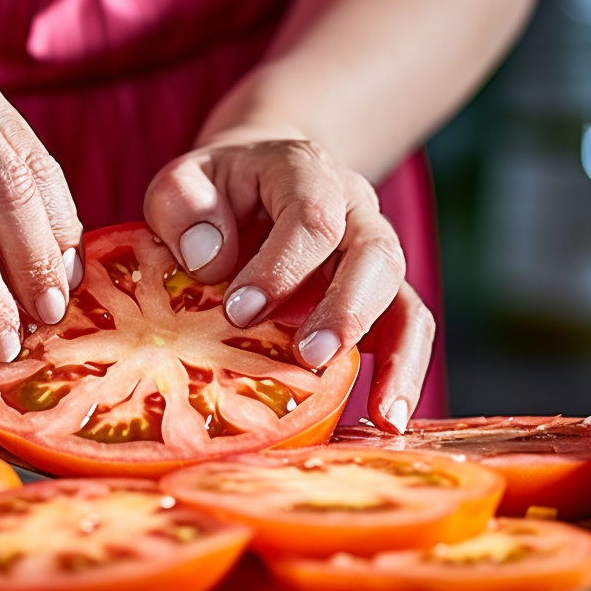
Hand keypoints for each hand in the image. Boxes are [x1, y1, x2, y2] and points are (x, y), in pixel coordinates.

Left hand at [142, 131, 434, 433]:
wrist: (256, 179)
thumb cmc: (216, 191)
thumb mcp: (183, 181)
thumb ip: (182, 205)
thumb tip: (209, 259)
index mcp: (304, 171)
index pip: (310, 215)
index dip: (280, 267)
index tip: (239, 312)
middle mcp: (353, 209)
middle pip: (375, 253)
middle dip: (345, 310)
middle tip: (309, 357)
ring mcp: (372, 253)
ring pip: (402, 296)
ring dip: (396, 356)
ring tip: (381, 414)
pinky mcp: (378, 295)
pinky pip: (407, 328)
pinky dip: (403, 372)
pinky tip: (386, 419)